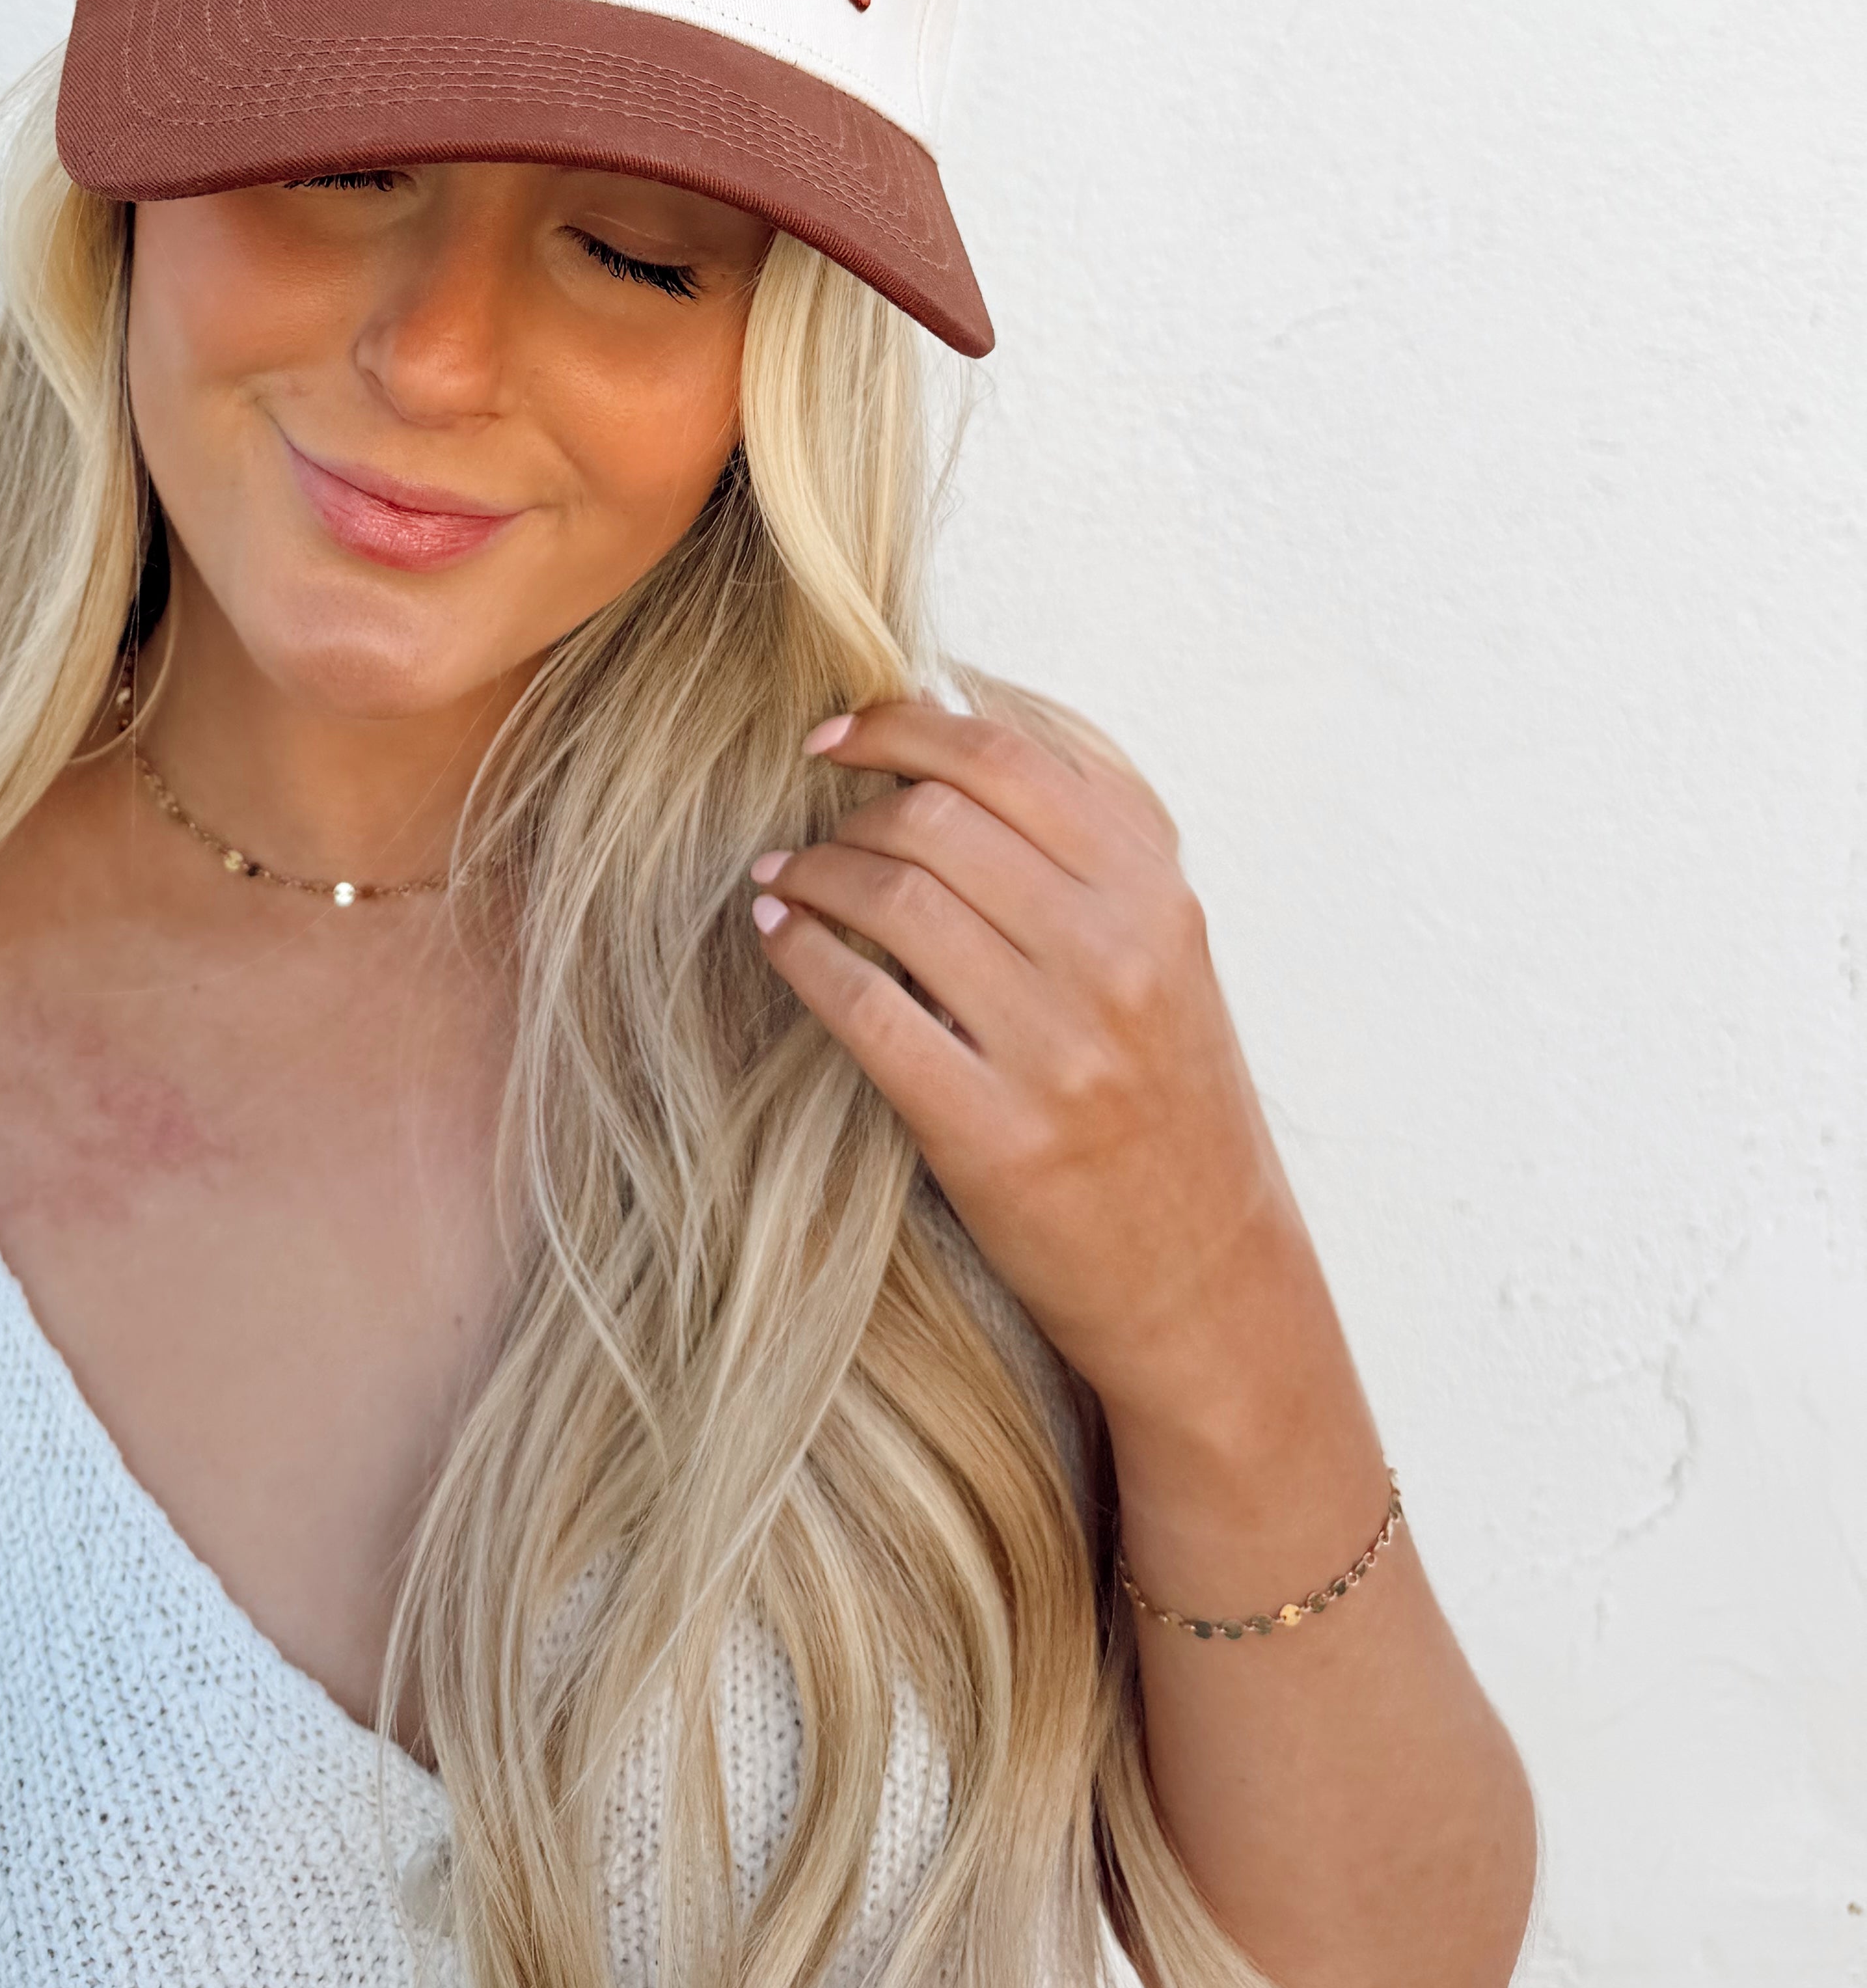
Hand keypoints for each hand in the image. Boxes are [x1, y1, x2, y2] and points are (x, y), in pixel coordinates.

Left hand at [747, 699, 1312, 1437]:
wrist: (1209, 1276)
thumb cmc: (1167, 1092)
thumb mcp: (1166, 945)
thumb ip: (1088, 836)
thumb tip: (959, 710)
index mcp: (1155, 893)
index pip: (1003, 760)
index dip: (897, 726)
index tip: (834, 735)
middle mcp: (1115, 956)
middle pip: (935, 820)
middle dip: (850, 814)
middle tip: (813, 832)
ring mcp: (1058, 1047)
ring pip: (894, 902)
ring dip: (814, 875)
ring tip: (783, 878)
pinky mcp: (996, 1134)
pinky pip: (867, 1011)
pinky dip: (803, 956)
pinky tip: (778, 936)